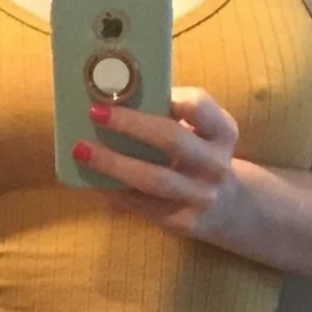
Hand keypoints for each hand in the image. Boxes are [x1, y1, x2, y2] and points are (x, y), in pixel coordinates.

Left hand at [72, 87, 245, 246]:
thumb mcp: (203, 131)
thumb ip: (175, 114)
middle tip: (95, 112)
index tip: (134, 88)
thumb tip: (118, 94)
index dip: (168, 96)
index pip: (197, 106)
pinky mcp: (183, 222)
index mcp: (222, 132)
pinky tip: (93, 178)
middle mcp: (215, 164)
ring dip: (114, 164)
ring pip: (153, 179)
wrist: (229, 208)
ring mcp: (200, 197)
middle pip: (172, 140)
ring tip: (81, 150)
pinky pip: (143, 205)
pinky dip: (115, 190)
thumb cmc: (202, 155)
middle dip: (131, 124)